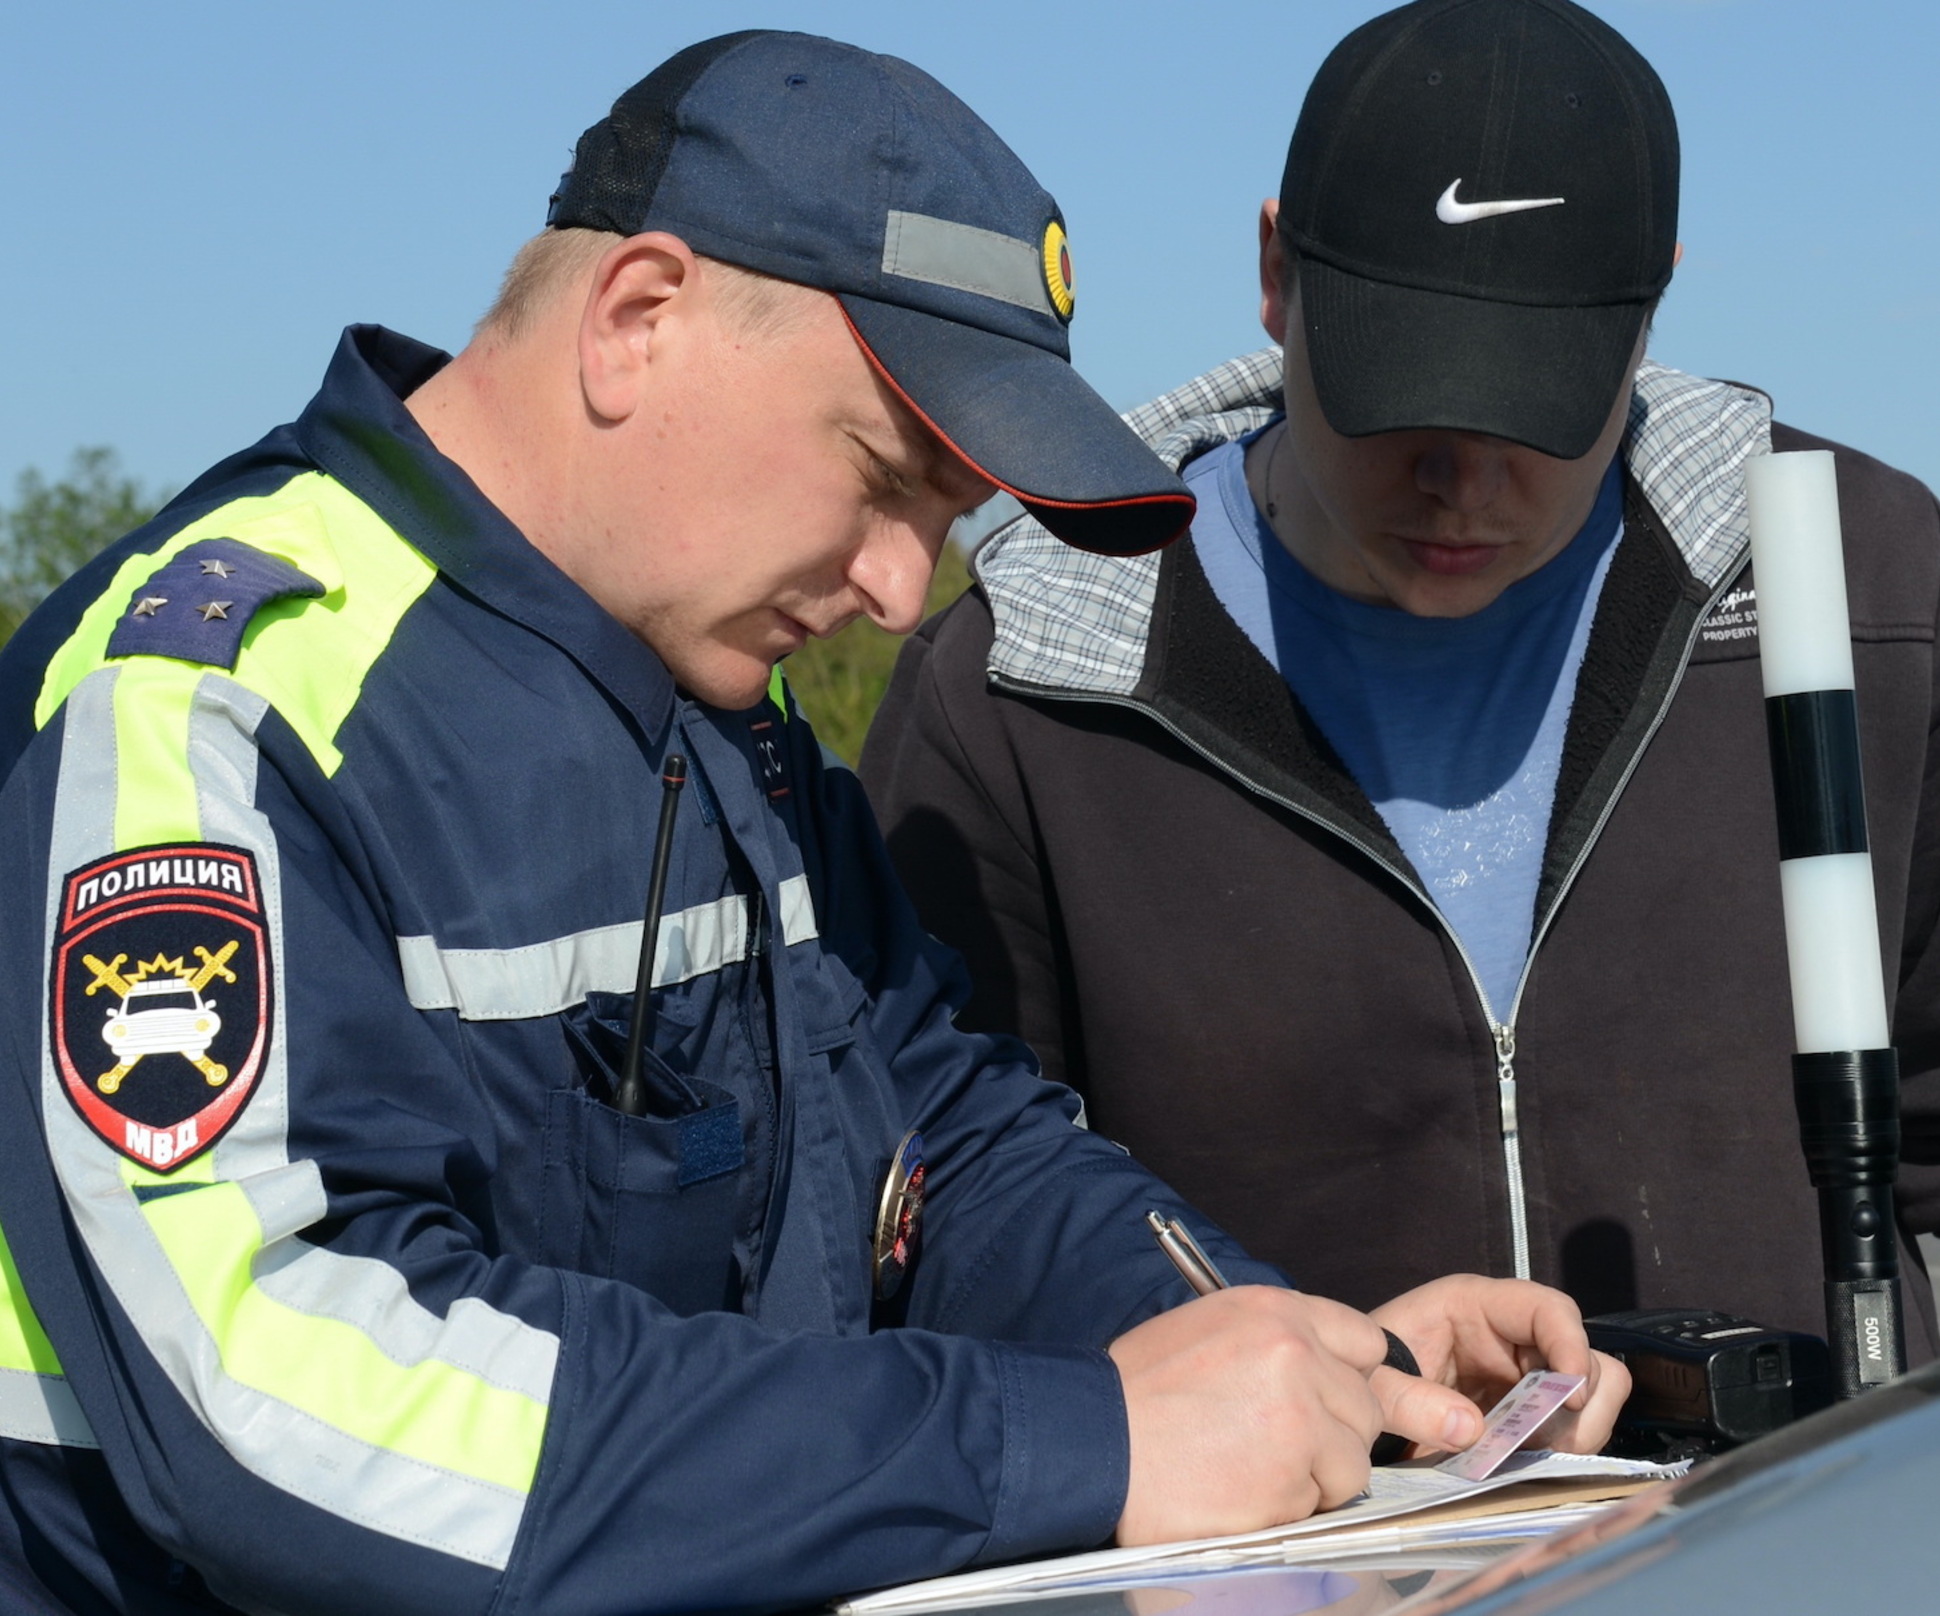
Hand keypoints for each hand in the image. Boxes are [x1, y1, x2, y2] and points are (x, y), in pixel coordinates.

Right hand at [1108, 1286, 1387, 1544]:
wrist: (1092, 1440)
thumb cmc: (1139, 1392)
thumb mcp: (1209, 1329)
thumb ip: (1273, 1342)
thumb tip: (1324, 1370)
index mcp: (1276, 1312)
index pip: (1364, 1340)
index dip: (1351, 1377)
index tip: (1334, 1399)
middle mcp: (1297, 1355)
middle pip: (1365, 1408)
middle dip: (1334, 1435)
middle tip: (1281, 1446)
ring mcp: (1299, 1419)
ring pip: (1351, 1463)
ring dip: (1315, 1478)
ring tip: (1253, 1470)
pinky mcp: (1291, 1478)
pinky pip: (1318, 1504)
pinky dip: (1286, 1509)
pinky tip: (1238, 1491)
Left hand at [1369, 1275, 1630, 1456]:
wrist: (1352, 1406)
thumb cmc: (1361, 1373)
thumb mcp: (1371, 1378)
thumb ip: (1409, 1399)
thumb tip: (1472, 1429)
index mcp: (1475, 1307)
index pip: (1547, 1308)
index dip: (1570, 1343)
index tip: (1570, 1393)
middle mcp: (1512, 1338)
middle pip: (1588, 1359)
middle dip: (1579, 1404)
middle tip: (1543, 1440)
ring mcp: (1527, 1379)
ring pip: (1594, 1399)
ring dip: (1575, 1433)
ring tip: (1528, 1452)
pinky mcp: (1531, 1417)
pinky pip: (1575, 1433)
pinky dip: (1561, 1452)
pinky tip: (1523, 1461)